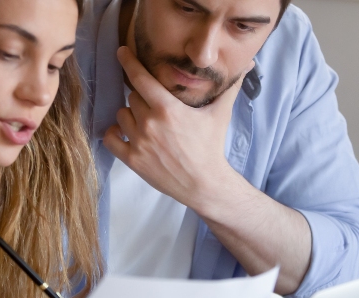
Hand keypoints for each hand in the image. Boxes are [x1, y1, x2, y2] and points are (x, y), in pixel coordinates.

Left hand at [102, 46, 252, 207]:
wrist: (204, 183)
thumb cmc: (211, 147)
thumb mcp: (220, 114)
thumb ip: (229, 87)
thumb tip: (247, 64)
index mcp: (168, 108)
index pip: (141, 78)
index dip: (129, 62)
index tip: (122, 52)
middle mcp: (150, 123)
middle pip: (133, 96)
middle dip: (143, 99)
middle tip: (156, 108)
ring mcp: (139, 142)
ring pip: (122, 114)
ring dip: (130, 116)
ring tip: (146, 123)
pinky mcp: (132, 159)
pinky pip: (110, 138)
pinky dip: (115, 133)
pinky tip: (125, 133)